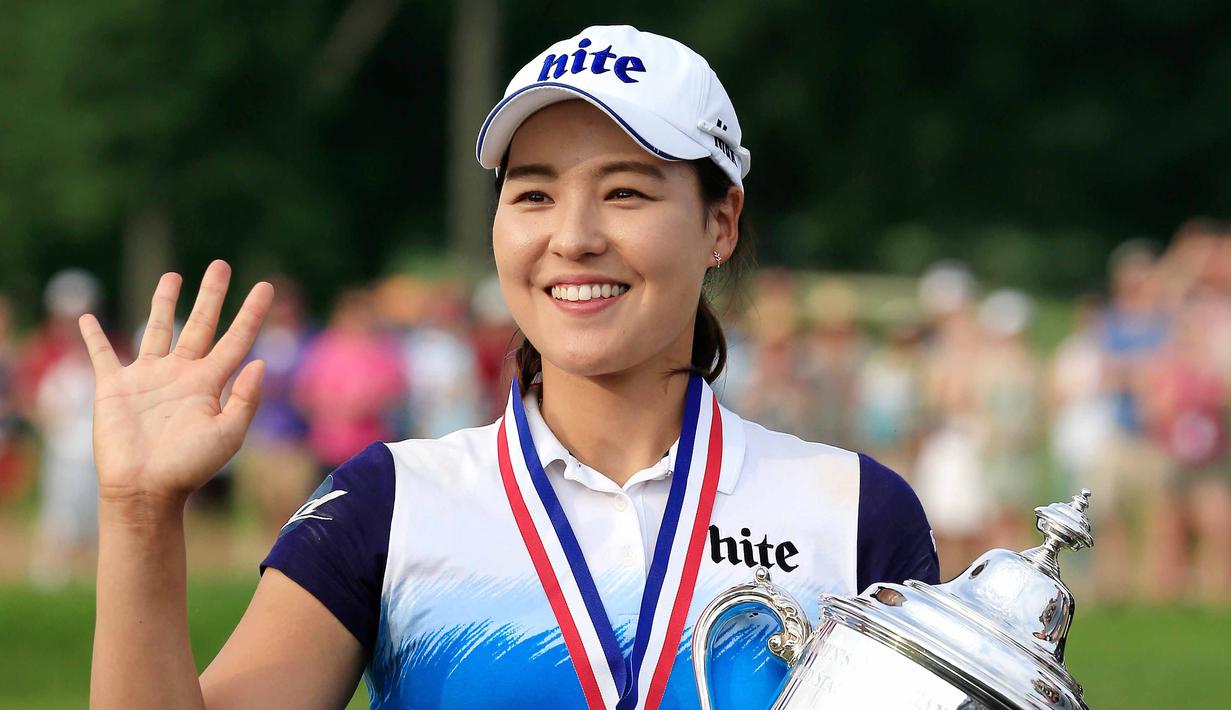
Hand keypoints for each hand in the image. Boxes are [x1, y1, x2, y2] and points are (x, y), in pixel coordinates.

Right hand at [79, 260, 273, 506]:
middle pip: (200, 324)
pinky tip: (86, 318)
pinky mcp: (115, 387)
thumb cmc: (189, 467)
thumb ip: (245, 398)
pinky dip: (92, 336)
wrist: (146, 489)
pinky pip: (102, 354)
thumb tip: (262, 361)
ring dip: (163, 303)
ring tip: (173, 276)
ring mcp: (148, 378)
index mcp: (210, 383)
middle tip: (221, 265)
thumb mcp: (228, 434)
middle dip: (211, 295)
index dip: (251, 313)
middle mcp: (181, 374)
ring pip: (157, 330)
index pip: (237, 339)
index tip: (266, 286)